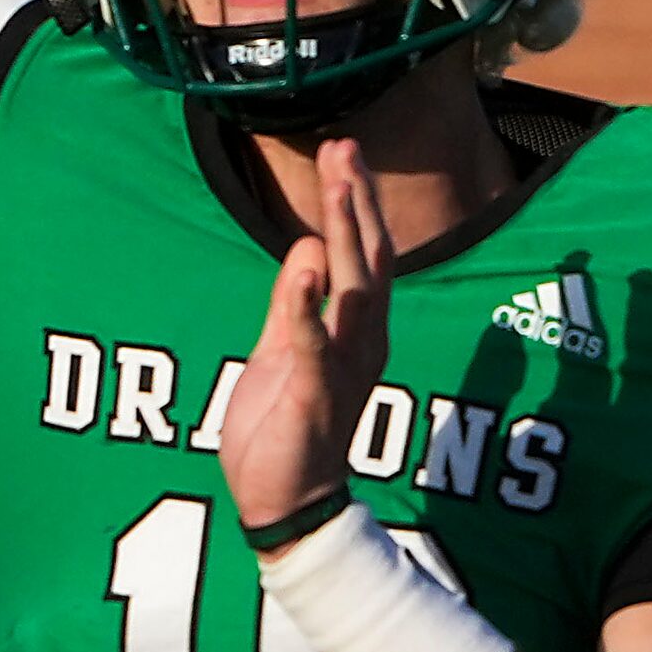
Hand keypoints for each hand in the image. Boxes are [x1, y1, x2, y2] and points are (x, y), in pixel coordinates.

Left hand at [220, 139, 394, 550]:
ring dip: (345, 236)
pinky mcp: (314, 396)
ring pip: (353, 292)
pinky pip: (313, 345)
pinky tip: (304, 263)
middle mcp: (363, 344)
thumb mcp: (282, 350)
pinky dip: (307, 305)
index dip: (356, 203)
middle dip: (356, 202)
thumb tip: (307, 245)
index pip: (365, 254)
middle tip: (345, 147)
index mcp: (357, 332)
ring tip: (337, 185)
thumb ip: (294, 301)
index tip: (344, 152)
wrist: (285, 504)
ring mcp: (342, 369)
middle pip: (368, 260)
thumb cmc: (284, 430)